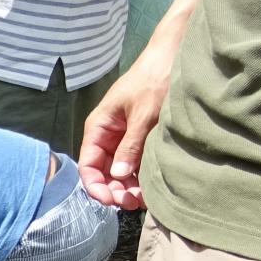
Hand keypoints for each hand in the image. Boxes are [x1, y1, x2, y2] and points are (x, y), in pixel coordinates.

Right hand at [78, 60, 170, 207]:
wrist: (173, 57)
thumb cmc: (154, 80)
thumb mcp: (143, 114)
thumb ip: (130, 145)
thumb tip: (118, 175)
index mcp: (99, 128)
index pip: (88, 165)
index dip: (96, 186)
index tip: (111, 200)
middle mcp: (107, 136)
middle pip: (103, 173)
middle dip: (115, 190)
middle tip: (133, 203)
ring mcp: (123, 139)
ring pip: (119, 172)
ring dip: (128, 188)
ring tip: (143, 199)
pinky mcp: (139, 140)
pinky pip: (134, 164)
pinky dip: (139, 178)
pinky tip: (149, 187)